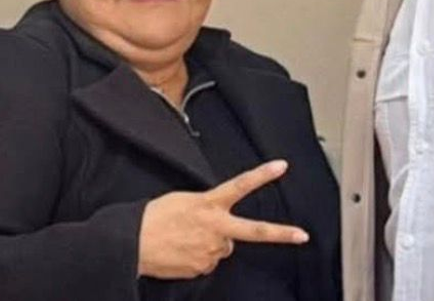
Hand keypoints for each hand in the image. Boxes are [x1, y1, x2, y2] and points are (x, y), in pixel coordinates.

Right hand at [137, 160, 308, 279]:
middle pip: (254, 231)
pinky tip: (182, 250)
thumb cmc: (152, 218)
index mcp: (208, 205)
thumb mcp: (182, 200)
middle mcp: (215, 228)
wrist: (131, 244)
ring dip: (211, 243)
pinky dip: (198, 257)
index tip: (281, 166)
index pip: (240, 185)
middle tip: (302, 235)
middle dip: (281, 233)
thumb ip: (208, 208)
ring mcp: (211, 251)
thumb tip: (220, 224)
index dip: (262, 175)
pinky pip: (208, 262)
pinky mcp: (203, 268)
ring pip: (223, 247)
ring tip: (186, 238)